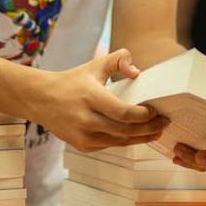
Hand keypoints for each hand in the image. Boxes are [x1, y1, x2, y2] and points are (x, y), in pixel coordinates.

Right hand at [29, 49, 169, 151]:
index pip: (122, 112)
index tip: (156, 110)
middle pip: (125, 130)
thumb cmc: (72, 81)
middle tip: (164, 122)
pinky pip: (110, 145)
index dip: (143, 115)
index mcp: (90, 97)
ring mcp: (83, 135)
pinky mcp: (82, 145)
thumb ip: (118, 60)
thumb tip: (137, 72)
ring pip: (119, 141)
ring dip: (141, 138)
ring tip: (157, 131)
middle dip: (149, 128)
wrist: (41, 99)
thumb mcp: (95, 65)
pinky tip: (138, 135)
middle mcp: (86, 119)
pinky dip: (126, 141)